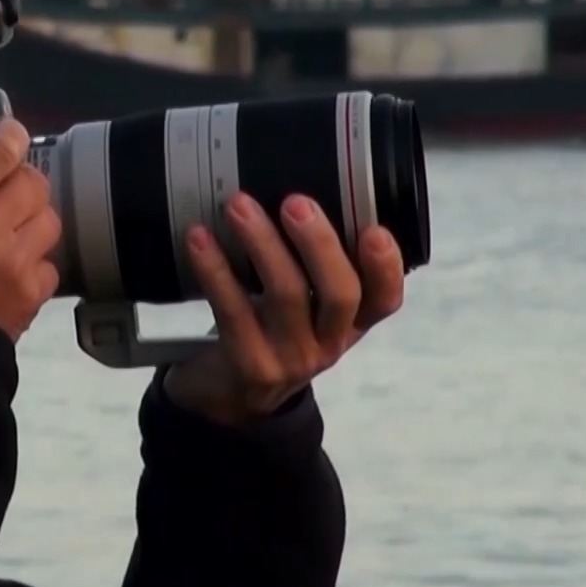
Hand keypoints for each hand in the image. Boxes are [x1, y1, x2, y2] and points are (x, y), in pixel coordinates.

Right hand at [0, 118, 60, 339]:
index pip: (1, 147)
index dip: (7, 137)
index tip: (2, 141)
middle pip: (34, 181)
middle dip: (20, 182)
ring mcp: (14, 264)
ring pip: (49, 221)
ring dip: (32, 222)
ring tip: (9, 235)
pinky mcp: (29, 299)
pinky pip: (50, 268)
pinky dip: (35, 267)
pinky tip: (10, 275)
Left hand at [162, 192, 403, 425]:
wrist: (230, 397)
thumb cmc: (271, 328)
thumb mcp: (305, 306)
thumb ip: (313, 265)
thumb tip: (294, 189)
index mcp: (352, 322)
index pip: (386, 299)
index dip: (386, 267)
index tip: (374, 229)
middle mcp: (331, 343)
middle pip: (340, 294)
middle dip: (319, 244)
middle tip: (294, 202)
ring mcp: (292, 359)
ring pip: (286, 297)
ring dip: (261, 244)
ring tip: (239, 206)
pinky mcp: (251, 366)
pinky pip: (234, 312)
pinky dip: (215, 270)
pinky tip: (199, 239)